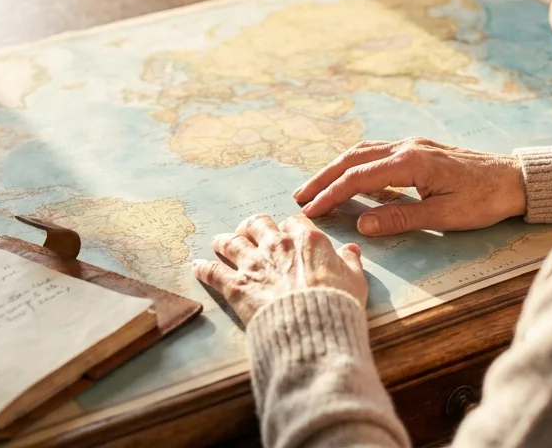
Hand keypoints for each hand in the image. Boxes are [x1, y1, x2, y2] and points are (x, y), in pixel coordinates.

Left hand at [193, 214, 367, 324]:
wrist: (312, 329)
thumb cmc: (338, 305)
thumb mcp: (355, 281)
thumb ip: (350, 262)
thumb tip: (351, 250)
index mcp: (307, 240)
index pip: (294, 222)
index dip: (289, 228)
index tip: (288, 234)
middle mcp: (277, 246)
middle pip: (257, 224)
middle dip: (252, 227)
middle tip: (249, 233)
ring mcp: (253, 264)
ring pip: (231, 242)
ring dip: (224, 241)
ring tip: (219, 242)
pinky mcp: (236, 286)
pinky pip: (212, 272)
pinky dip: (203, 268)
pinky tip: (196, 266)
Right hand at [294, 138, 526, 235]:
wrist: (516, 179)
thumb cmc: (484, 200)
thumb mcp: (443, 217)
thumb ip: (401, 218)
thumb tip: (362, 224)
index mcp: (411, 162)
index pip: (358, 177)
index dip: (330, 194)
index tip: (309, 210)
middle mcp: (407, 148)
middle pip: (353, 158)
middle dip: (324, 177)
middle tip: (300, 197)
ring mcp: (413, 146)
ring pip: (364, 152)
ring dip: (337, 168)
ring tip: (317, 187)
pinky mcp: (420, 151)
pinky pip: (379, 154)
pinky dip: (357, 165)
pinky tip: (352, 179)